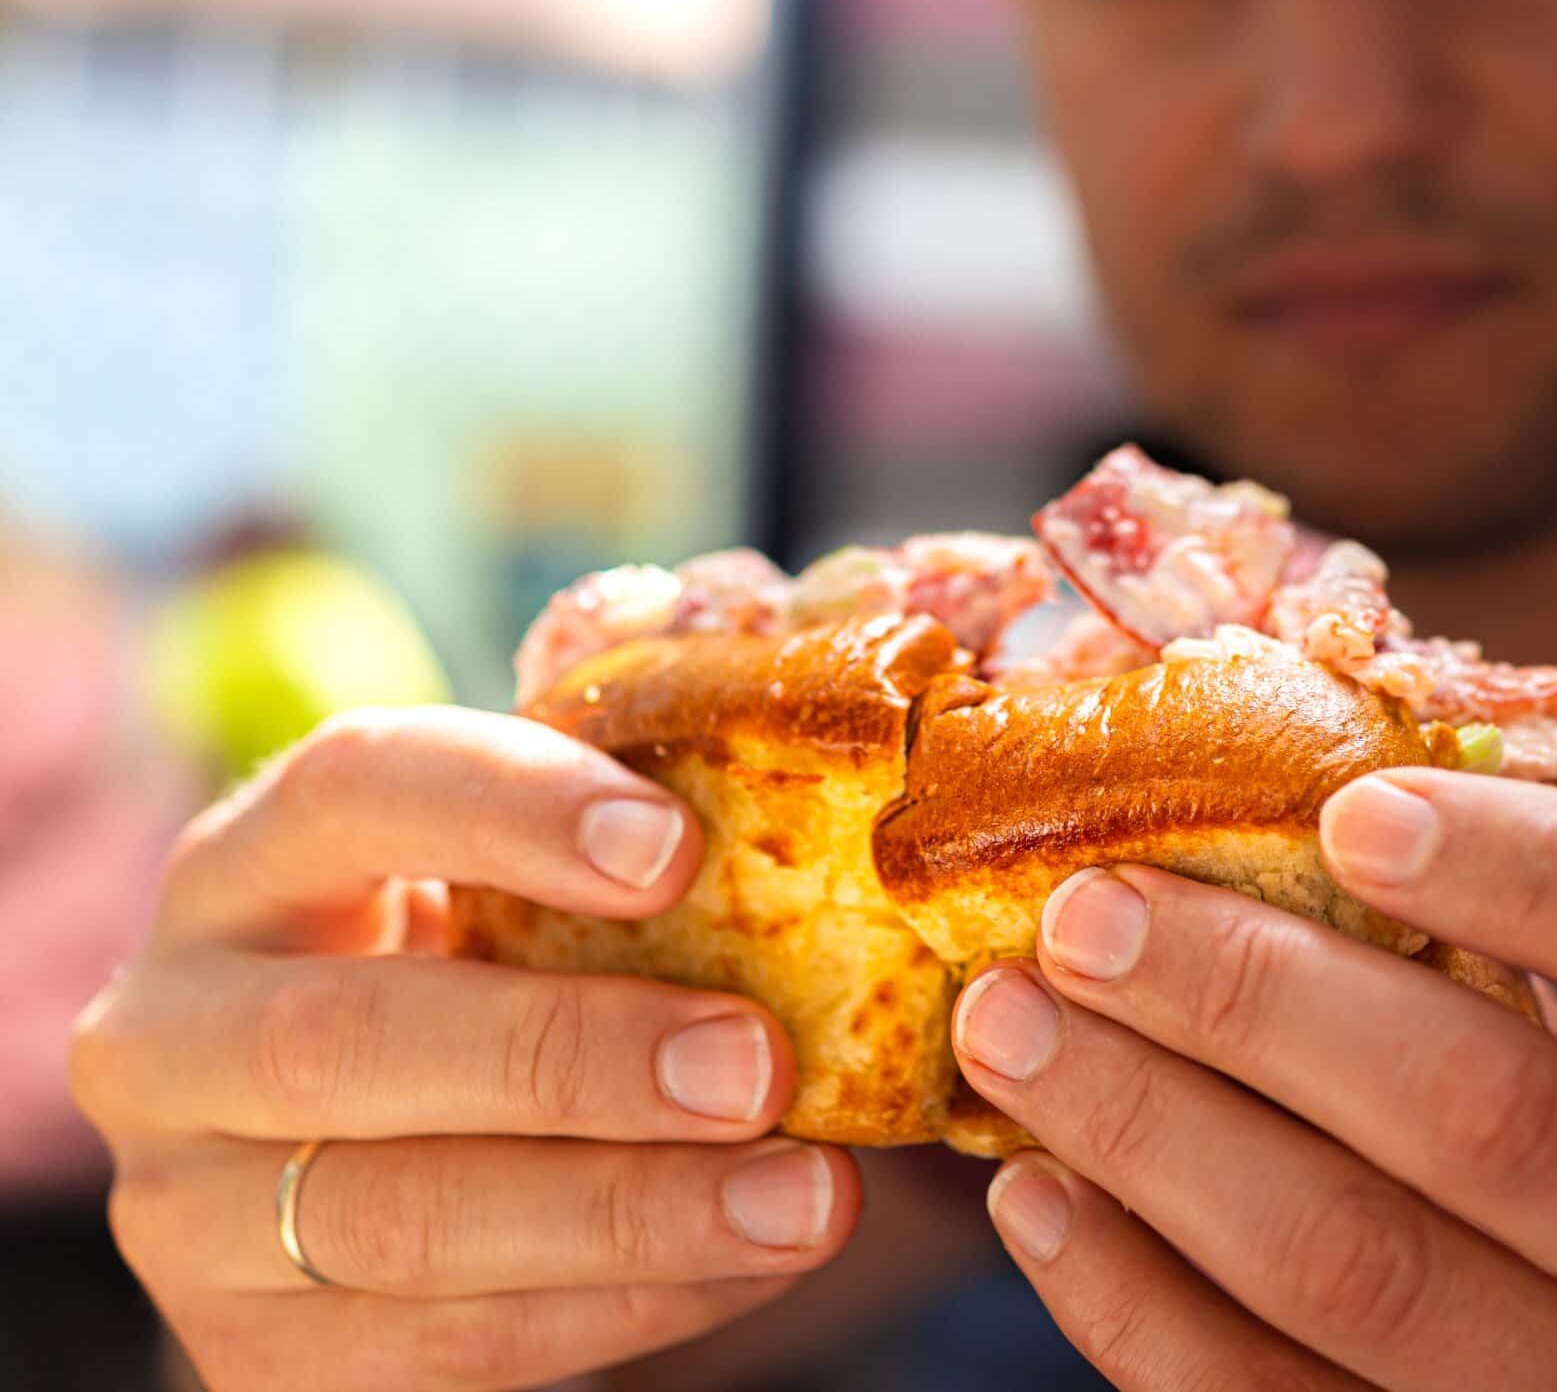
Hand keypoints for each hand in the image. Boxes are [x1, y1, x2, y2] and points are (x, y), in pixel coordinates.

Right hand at [69, 707, 859, 1390]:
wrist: (371, 1163)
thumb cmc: (487, 971)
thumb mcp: (510, 886)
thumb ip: (613, 837)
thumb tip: (816, 792)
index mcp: (244, 866)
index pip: (348, 789)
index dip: (510, 805)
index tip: (680, 848)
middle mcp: (171, 1033)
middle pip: (345, 1040)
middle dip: (572, 1056)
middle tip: (759, 1065)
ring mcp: (188, 1212)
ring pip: (400, 1220)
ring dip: (630, 1212)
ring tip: (807, 1195)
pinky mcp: (252, 1355)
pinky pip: (449, 1344)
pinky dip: (625, 1306)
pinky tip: (753, 1261)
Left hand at [951, 770, 1556, 1390]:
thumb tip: (1279, 788)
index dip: (1556, 868)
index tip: (1352, 804)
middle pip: (1505, 1121)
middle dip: (1258, 995)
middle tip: (1088, 908)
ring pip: (1365, 1277)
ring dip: (1156, 1134)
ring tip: (1018, 1028)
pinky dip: (1139, 1307)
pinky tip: (1046, 1200)